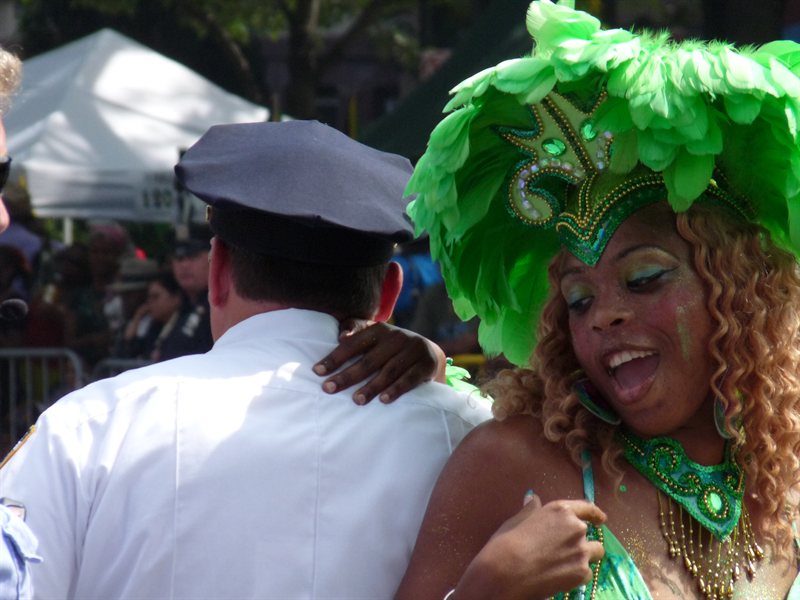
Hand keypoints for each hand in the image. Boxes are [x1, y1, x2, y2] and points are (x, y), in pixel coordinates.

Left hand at [313, 319, 445, 404]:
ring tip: (356, 400)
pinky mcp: (425, 365)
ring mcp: (412, 350)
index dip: (335, 357)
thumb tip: (340, 336)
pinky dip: (396, 389)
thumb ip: (356, 331)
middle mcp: (396, 337)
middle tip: (329, 389)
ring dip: (371, 387)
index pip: (353, 343)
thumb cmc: (390, 348)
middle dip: (347, 376)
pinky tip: (383, 400)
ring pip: (388, 371)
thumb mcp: (375, 336)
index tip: (317, 371)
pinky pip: (410, 379)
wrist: (428, 353)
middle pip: (368, 360)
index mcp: (379, 330)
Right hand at [454, 494, 605, 599]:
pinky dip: (578, 575)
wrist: (506, 571)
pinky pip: (587, 573)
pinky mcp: (582, 572)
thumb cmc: (506, 542)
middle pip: (589, 534)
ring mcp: (581, 550)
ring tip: (565, 565)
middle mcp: (576, 528)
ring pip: (594, 554)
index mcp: (560, 510)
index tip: (601, 519)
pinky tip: (561, 578)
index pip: (586, 508)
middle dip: (580, 541)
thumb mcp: (518, 521)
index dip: (595, 514)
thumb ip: (531, 511)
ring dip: (584, 557)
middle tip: (564, 551)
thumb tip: (533, 499)